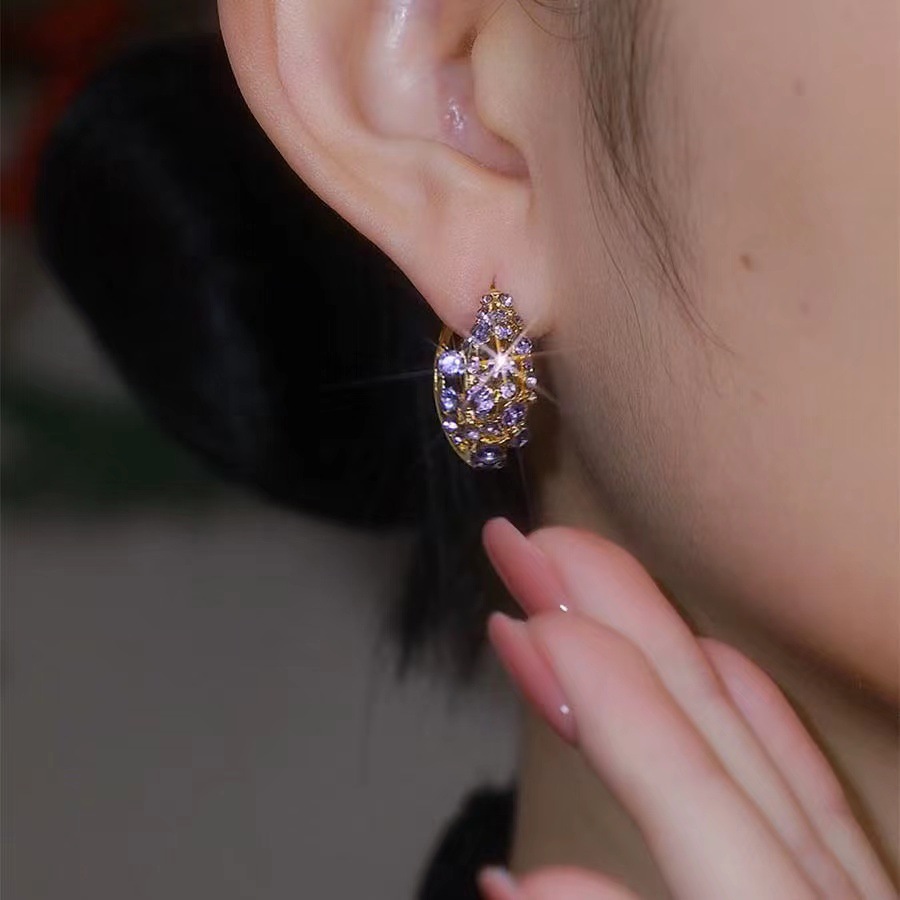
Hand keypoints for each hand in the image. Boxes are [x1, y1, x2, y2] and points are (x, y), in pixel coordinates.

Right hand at [478, 519, 894, 899]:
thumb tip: (512, 877)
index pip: (683, 779)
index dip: (601, 689)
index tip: (522, 618)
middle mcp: (822, 881)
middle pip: (705, 717)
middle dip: (608, 614)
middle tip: (527, 543)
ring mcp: (847, 881)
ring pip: (747, 727)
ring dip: (656, 638)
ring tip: (585, 569)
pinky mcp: (857, 889)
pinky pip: (808, 779)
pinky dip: (754, 709)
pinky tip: (715, 657)